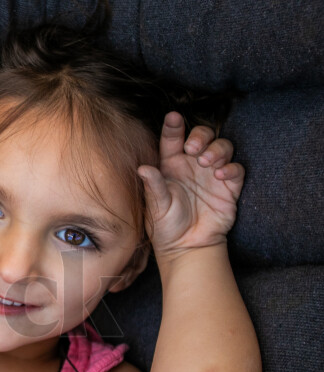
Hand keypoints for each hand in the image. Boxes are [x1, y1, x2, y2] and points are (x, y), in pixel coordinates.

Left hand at [138, 112, 244, 258]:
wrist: (188, 246)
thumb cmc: (167, 226)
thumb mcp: (157, 206)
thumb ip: (153, 186)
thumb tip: (142, 168)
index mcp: (171, 166)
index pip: (172, 140)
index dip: (174, 127)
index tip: (173, 117)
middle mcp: (192, 166)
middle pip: (202, 137)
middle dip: (200, 136)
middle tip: (194, 149)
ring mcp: (212, 174)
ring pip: (222, 147)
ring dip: (217, 149)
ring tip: (208, 162)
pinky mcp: (229, 187)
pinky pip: (236, 169)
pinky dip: (231, 167)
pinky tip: (221, 174)